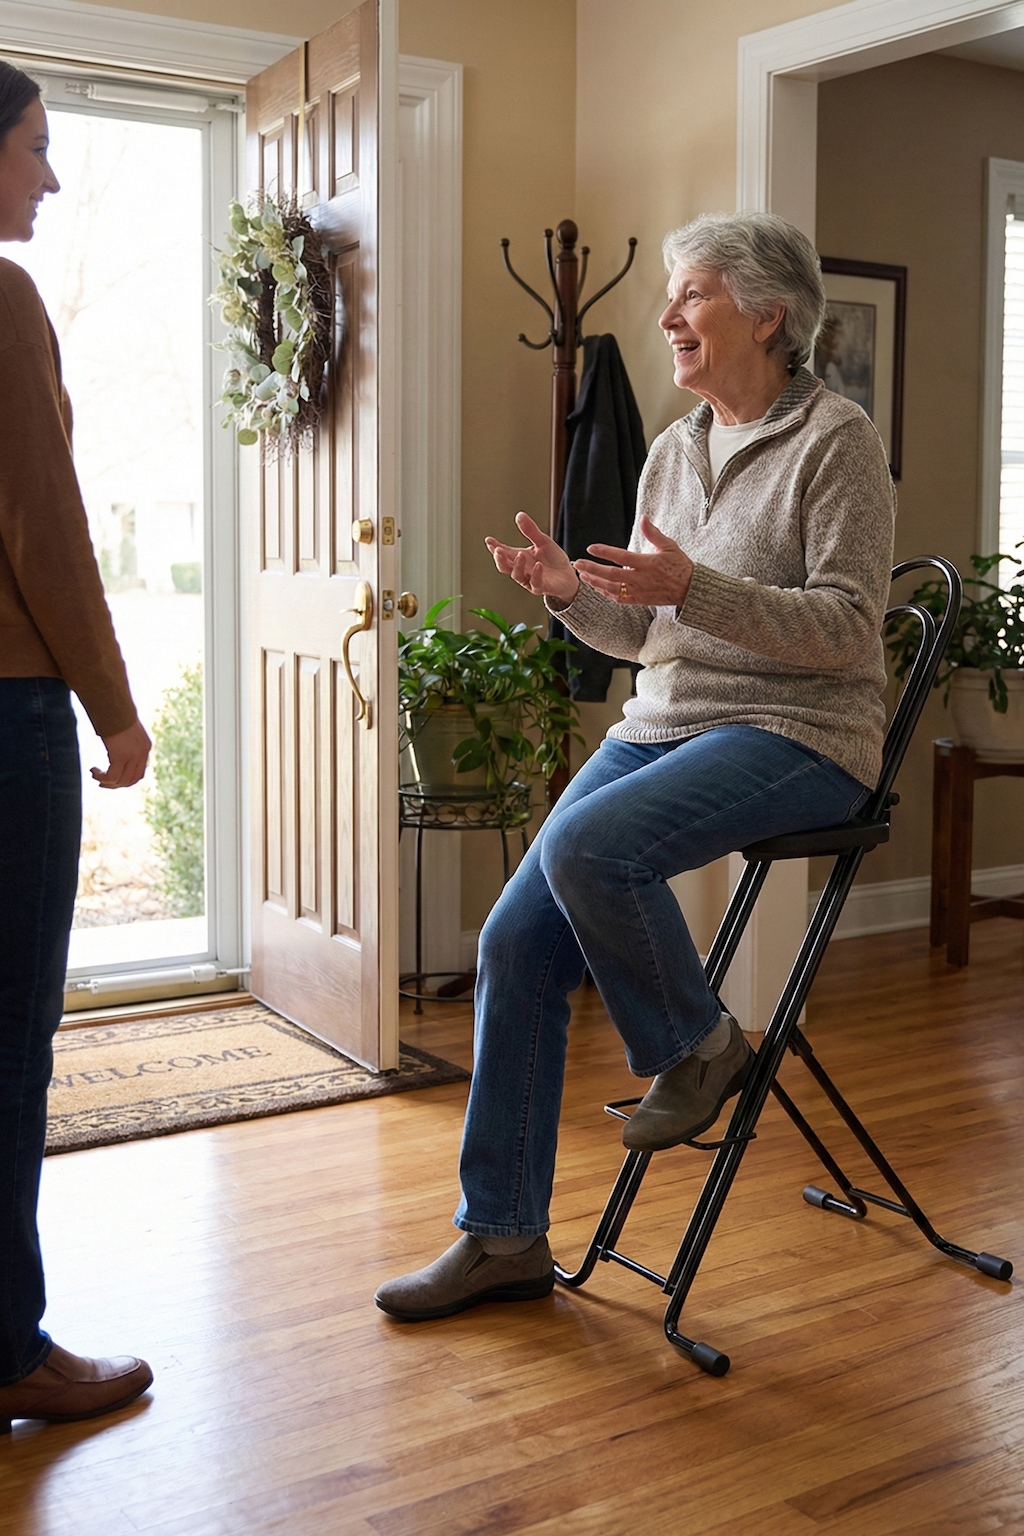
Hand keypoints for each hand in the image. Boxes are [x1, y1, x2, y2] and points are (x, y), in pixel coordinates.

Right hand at [92, 719, 150, 788]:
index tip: (112, 779)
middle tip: (101, 782)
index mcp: (146, 747)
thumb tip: (115, 747)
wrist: (113, 704)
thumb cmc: (115, 713)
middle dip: (115, 785)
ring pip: (121, 781)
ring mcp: (133, 755)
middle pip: (131, 780)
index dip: (126, 780)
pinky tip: (93, 770)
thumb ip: (125, 741)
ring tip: (95, 775)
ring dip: (107, 782)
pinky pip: (112, 776)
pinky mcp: (121, 755)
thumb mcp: (124, 729)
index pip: (139, 773)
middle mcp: (142, 753)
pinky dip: (102, 777)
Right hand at [484, 511, 579, 603]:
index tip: (489, 540)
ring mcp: (530, 579)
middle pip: (504, 567)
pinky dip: (536, 574)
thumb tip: (519, 515)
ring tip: (521, 554)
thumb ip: (531, 530)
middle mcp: (522, 569)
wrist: (568, 574)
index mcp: (519, 557)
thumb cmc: (553, 559)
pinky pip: (536, 583)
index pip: (503, 552)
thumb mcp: (542, 541)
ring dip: (517, 565)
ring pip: (517, 575)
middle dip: (500, 559)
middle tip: (498, 550)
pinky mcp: (541, 587)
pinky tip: (538, 565)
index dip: (494, 547)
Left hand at [574, 514, 693, 606]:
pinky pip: (619, 599)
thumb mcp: (669, 546)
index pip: (621, 557)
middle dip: (592, 569)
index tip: (591, 548)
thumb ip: (653, 533)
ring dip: (595, 582)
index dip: (605, 552)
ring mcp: (639, 591)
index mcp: (647, 563)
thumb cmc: (680, 565)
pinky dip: (606, 593)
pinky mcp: (639, 601)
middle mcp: (641, 579)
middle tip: (577, 563)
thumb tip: (643, 518)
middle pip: (611, 575)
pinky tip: (597, 587)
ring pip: (612, 588)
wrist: (690, 590)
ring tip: (583, 575)